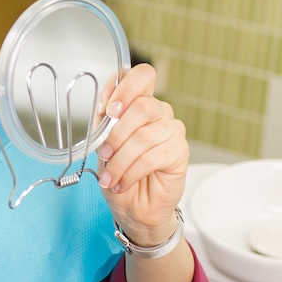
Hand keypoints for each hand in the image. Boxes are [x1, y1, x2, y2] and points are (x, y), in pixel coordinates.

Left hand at [96, 64, 187, 242]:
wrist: (132, 205)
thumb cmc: (118, 171)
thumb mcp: (102, 143)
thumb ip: (104, 122)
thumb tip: (103, 109)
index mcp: (140, 101)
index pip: (142, 75)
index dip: (124, 87)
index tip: (107, 110)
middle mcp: (160, 111)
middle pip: (142, 106)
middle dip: (116, 133)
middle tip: (104, 153)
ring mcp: (172, 130)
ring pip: (144, 136)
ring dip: (120, 159)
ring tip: (109, 176)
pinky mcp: (180, 152)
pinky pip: (152, 157)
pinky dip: (130, 172)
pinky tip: (121, 183)